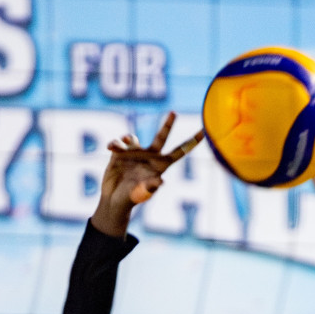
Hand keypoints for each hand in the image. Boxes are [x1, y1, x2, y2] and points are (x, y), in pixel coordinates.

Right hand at [91, 112, 204, 236]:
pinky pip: (118, 143)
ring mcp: (135, 154)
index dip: (191, 142)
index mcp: (160, 166)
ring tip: (117, 147)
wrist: (113, 200)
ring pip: (133, 138)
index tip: (204, 131)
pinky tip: (110, 148)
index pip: (179, 152)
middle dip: (168, 125)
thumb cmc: (130, 200)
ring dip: (127, 139)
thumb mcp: (141, 194)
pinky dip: (115, 143)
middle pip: (161, 137)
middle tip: (174, 112)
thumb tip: (161, 181)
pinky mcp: (120, 154)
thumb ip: (150, 187)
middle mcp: (149, 157)